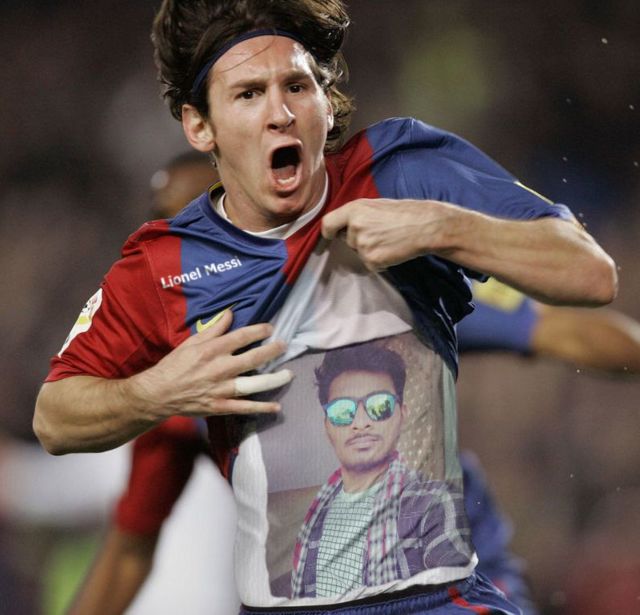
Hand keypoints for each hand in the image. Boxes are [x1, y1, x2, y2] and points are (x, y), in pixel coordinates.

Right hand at [129, 310, 291, 417]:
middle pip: (254, 358)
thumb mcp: (191, 342)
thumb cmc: (174, 365)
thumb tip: (230, 313)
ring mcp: (222, 389)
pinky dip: (261, 408)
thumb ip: (214, 329)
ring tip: (289, 374)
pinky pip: (245, 408)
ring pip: (254, 383)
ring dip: (274, 379)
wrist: (158, 394)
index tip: (271, 328)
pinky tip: (276, 407)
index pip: (242, 337)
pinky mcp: (220, 406)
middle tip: (284, 346)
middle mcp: (220, 368)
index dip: (259, 331)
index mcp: (212, 350)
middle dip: (273, 351)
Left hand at [321, 198, 453, 269]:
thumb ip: (357, 214)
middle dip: (359, 240)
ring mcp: (362, 245)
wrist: (425, 226)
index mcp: (354, 209)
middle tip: (380, 233)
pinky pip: (370, 265)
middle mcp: (354, 227)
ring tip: (389, 240)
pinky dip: (380, 262)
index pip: (328, 224)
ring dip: (371, 251)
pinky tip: (392, 250)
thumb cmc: (404, 213)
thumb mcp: (375, 205)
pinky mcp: (372, 261)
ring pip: (359, 253)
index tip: (331, 235)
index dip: (328, 231)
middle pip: (347, 240)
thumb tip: (342, 225)